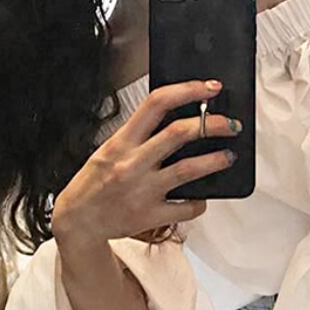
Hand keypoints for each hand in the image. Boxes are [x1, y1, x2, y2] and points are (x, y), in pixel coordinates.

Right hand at [51, 79, 240, 244]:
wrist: (78, 221)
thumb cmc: (95, 182)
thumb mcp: (110, 148)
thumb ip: (139, 134)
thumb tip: (178, 117)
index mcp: (122, 141)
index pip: (157, 103)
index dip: (188, 90)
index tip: (209, 88)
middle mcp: (133, 163)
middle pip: (180, 133)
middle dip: (213, 124)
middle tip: (230, 124)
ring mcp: (143, 190)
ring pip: (189, 169)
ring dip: (216, 160)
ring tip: (229, 155)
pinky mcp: (151, 215)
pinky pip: (186, 207)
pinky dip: (199, 201)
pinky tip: (202, 196)